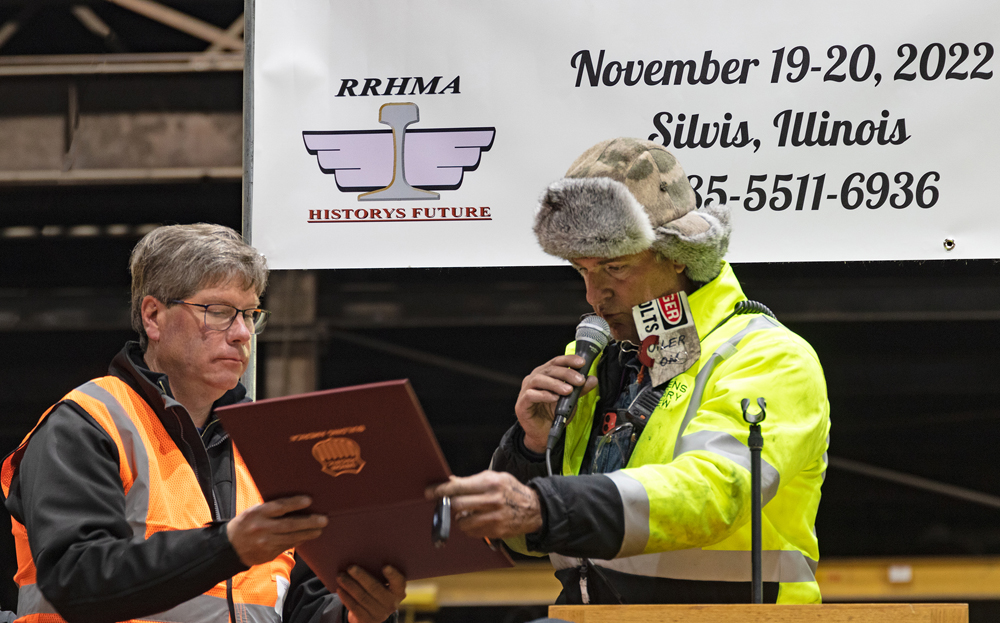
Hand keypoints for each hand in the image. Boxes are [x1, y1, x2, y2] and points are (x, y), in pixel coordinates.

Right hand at [226, 496, 326, 566]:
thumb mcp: (253, 511)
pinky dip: (299, 541)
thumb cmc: (245, 524)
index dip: (295, 503)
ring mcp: (265, 543)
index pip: (279, 507)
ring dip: (308, 533)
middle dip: (309, 522)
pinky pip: (288, 546)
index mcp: (257, 513)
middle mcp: (261, 528)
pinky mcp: (269, 554)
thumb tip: (296, 504)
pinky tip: (307, 537)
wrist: (229, 547)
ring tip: (320, 529)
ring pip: (291, 538)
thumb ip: (271, 508)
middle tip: (323, 520)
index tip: (309, 500)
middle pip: (290, 525)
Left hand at [337, 565, 405, 622]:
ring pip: (362, 598)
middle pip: (375, 588)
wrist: (371, 613)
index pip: (399, 582)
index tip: (385, 566)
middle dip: (361, 577)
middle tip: (350, 567)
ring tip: (340, 576)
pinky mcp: (367, 620)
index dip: (393, 575)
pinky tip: (339, 589)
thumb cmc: (376, 589)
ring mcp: (380, 614)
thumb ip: (378, 573)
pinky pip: (355, 607)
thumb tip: (362, 556)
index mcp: (399, 591)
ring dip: (350, 585)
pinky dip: (346, 597)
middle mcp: (392, 604)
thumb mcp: (383, 583)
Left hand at [424, 471, 541, 538]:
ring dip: (459, 518)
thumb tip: (450, 482)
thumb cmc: (510, 490)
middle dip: (448, 505)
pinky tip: (475, 520)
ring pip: (462, 522)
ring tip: (465, 512)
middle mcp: (491, 500)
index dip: (440, 490)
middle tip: (445, 504)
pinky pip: (472, 532)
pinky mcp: (495, 531)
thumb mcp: (494, 478)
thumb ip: (471, 481)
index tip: (429, 492)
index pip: (458, 487)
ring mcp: (493, 517)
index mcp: (490, 483)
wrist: (534, 509)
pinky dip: (469, 527)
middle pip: (456, 505)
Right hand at [514, 354, 598, 452]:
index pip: (557, 362)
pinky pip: (531, 395)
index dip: (569, 360)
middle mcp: (534, 378)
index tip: (582, 363)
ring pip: (538, 379)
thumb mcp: (570, 400)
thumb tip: (592, 379)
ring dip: (555, 383)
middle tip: (580, 380)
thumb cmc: (554, 413)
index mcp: (545, 374)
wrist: (544, 434)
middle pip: (549, 370)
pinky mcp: (522, 403)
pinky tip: (554, 398)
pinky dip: (543, 395)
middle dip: (566, 373)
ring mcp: (526, 390)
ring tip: (568, 390)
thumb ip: (580, 389)